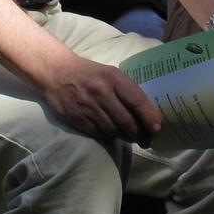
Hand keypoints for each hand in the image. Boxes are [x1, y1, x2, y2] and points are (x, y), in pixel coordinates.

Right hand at [40, 55, 162, 145]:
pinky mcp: (77, 119)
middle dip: (139, 133)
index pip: (136, 100)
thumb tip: (147, 112)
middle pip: (126, 120)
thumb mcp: (110, 73)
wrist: (56, 73)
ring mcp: (88, 107)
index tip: (157, 128)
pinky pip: (99, 134)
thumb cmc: (89, 73)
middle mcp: (101, 92)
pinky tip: (112, 134)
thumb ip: (126, 89)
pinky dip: (108, 136)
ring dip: (124, 136)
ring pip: (113, 130)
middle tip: (146, 140)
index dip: (149, 116)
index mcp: (113, 77)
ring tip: (130, 137)